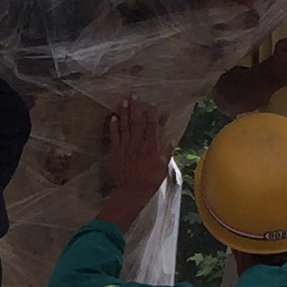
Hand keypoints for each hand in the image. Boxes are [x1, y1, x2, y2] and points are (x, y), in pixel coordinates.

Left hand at [99, 97, 174, 229]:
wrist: (132, 192)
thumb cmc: (150, 181)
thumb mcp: (163, 167)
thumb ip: (167, 152)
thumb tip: (172, 138)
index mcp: (151, 147)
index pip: (151, 127)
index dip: (151, 114)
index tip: (151, 103)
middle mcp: (138, 144)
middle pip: (136, 122)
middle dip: (135, 108)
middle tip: (134, 95)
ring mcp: (125, 147)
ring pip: (125, 126)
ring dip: (124, 113)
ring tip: (123, 100)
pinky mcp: (115, 152)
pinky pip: (114, 136)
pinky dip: (113, 126)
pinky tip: (113, 117)